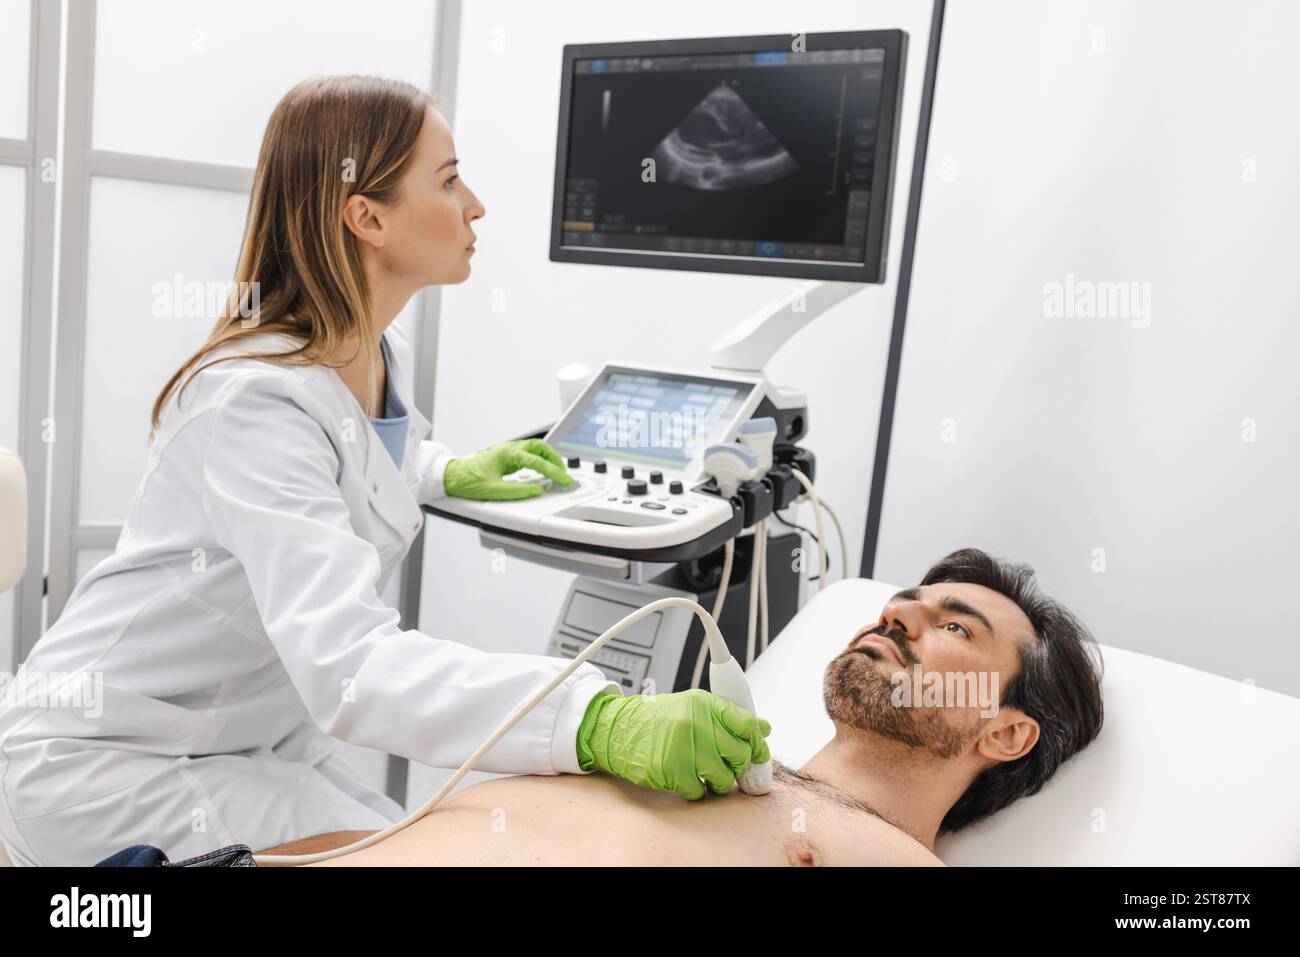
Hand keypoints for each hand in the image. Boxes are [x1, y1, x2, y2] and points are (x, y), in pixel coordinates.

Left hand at [442, 439, 573, 500]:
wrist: (453, 477)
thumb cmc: (469, 480)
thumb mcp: (494, 491)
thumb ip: (518, 491)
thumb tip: (537, 491)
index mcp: (507, 454)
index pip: (538, 461)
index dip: (554, 472)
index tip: (564, 480)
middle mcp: (509, 449)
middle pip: (540, 447)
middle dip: (555, 459)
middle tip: (563, 474)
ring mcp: (508, 452)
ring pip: (535, 449)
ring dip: (548, 458)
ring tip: (555, 472)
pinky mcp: (507, 458)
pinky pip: (528, 455)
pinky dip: (539, 461)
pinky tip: (541, 471)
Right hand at [576, 689, 772, 799]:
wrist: (619, 730)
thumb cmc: (658, 721)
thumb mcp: (693, 708)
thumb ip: (728, 718)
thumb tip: (763, 728)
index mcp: (704, 704)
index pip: (746, 723)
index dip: (758, 743)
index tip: (759, 753)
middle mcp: (695, 722)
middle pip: (739, 753)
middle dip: (739, 766)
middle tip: (730, 767)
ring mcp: (682, 745)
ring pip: (723, 776)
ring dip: (720, 782)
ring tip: (708, 775)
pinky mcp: (670, 769)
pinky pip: (700, 791)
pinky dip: (697, 791)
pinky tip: (688, 779)